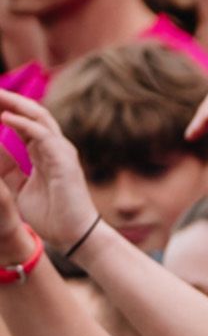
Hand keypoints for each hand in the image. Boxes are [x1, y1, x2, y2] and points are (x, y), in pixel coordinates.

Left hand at [0, 91, 96, 252]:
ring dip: (16, 104)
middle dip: (10, 99)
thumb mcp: (20, 189)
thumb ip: (10, 171)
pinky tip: (5, 117)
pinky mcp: (64, 161)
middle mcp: (55, 148)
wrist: (73, 235)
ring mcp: (62, 152)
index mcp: (45, 153)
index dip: (7, 109)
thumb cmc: (52, 216)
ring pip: (39, 117)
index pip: (25, 123)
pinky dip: (24, 124)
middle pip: (33, 113)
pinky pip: (43, 135)